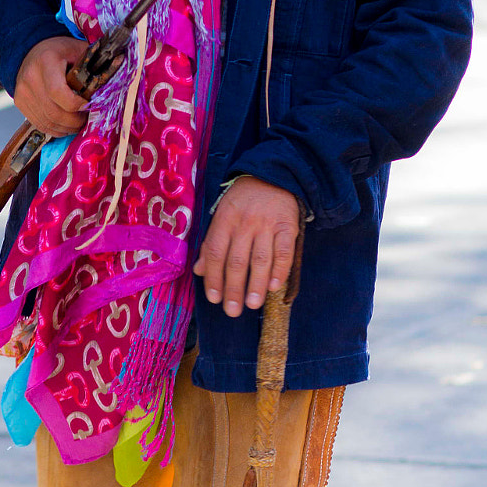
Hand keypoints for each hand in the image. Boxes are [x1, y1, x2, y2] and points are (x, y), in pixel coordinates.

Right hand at [14, 36, 87, 137]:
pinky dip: (57, 129)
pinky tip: (67, 124)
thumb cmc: (58, 51)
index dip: (76, 104)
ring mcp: (23, 93)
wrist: (30, 51)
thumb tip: (118, 69)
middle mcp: (30, 78)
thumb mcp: (77, 49)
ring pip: (48, 122)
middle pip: (54, 112)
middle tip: (87, 118)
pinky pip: (41, 125)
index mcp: (46, 62)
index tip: (88, 104)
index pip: (58, 92)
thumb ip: (93, 62)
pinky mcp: (20, 103)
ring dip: (67, 128)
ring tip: (79, 121)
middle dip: (75, 121)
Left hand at [195, 177, 298, 317]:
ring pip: (260, 259)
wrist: (273, 175)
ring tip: (252, 304)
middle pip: (237, 260)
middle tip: (232, 311)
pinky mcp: (288, 226)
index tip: (214, 298)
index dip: (213, 277)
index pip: (215, 252)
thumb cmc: (243, 201)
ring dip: (256, 284)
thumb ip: (211, 242)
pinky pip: (284, 251)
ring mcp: (267, 224)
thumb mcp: (222, 214)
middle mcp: (244, 222)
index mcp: (224, 219)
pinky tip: (274, 286)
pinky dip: (280, 270)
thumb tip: (199, 271)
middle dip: (233, 288)